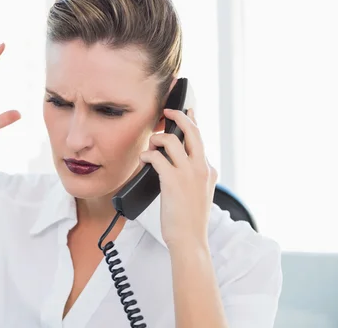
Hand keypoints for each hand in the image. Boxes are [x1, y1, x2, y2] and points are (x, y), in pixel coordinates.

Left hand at [139, 108, 217, 249]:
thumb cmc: (189, 220)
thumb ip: (192, 176)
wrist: (190, 240)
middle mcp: (202, 168)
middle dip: (179, 116)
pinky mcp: (173, 181)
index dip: (192, 122)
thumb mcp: (198, 194)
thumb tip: (172, 161)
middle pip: (192, 130)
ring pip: (171, 140)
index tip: (185, 111)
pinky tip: (143, 159)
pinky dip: (147, 154)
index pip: (200, 139)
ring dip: (156, 139)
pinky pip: (156, 157)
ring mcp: (189, 173)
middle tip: (167, 111)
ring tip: (150, 147)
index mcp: (208, 170)